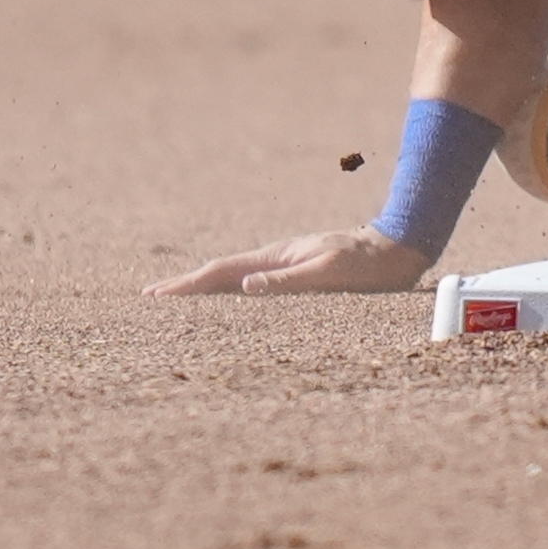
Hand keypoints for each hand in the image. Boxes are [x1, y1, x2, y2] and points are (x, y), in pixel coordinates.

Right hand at [144, 227, 433, 296]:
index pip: (222, 273)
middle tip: (152, 295)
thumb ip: (287, 280)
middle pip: (222, 273)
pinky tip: (228, 296)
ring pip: (235, 276)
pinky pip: (253, 281)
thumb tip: (245, 287)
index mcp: (277, 259)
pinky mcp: (297, 270)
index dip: (188, 285)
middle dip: (187, 284)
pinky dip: (230, 288)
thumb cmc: (366, 266)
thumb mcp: (328, 273)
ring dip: (205, 286)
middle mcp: (276, 259)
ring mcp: (285, 263)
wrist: (395, 250)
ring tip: (178, 298)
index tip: (156, 294)